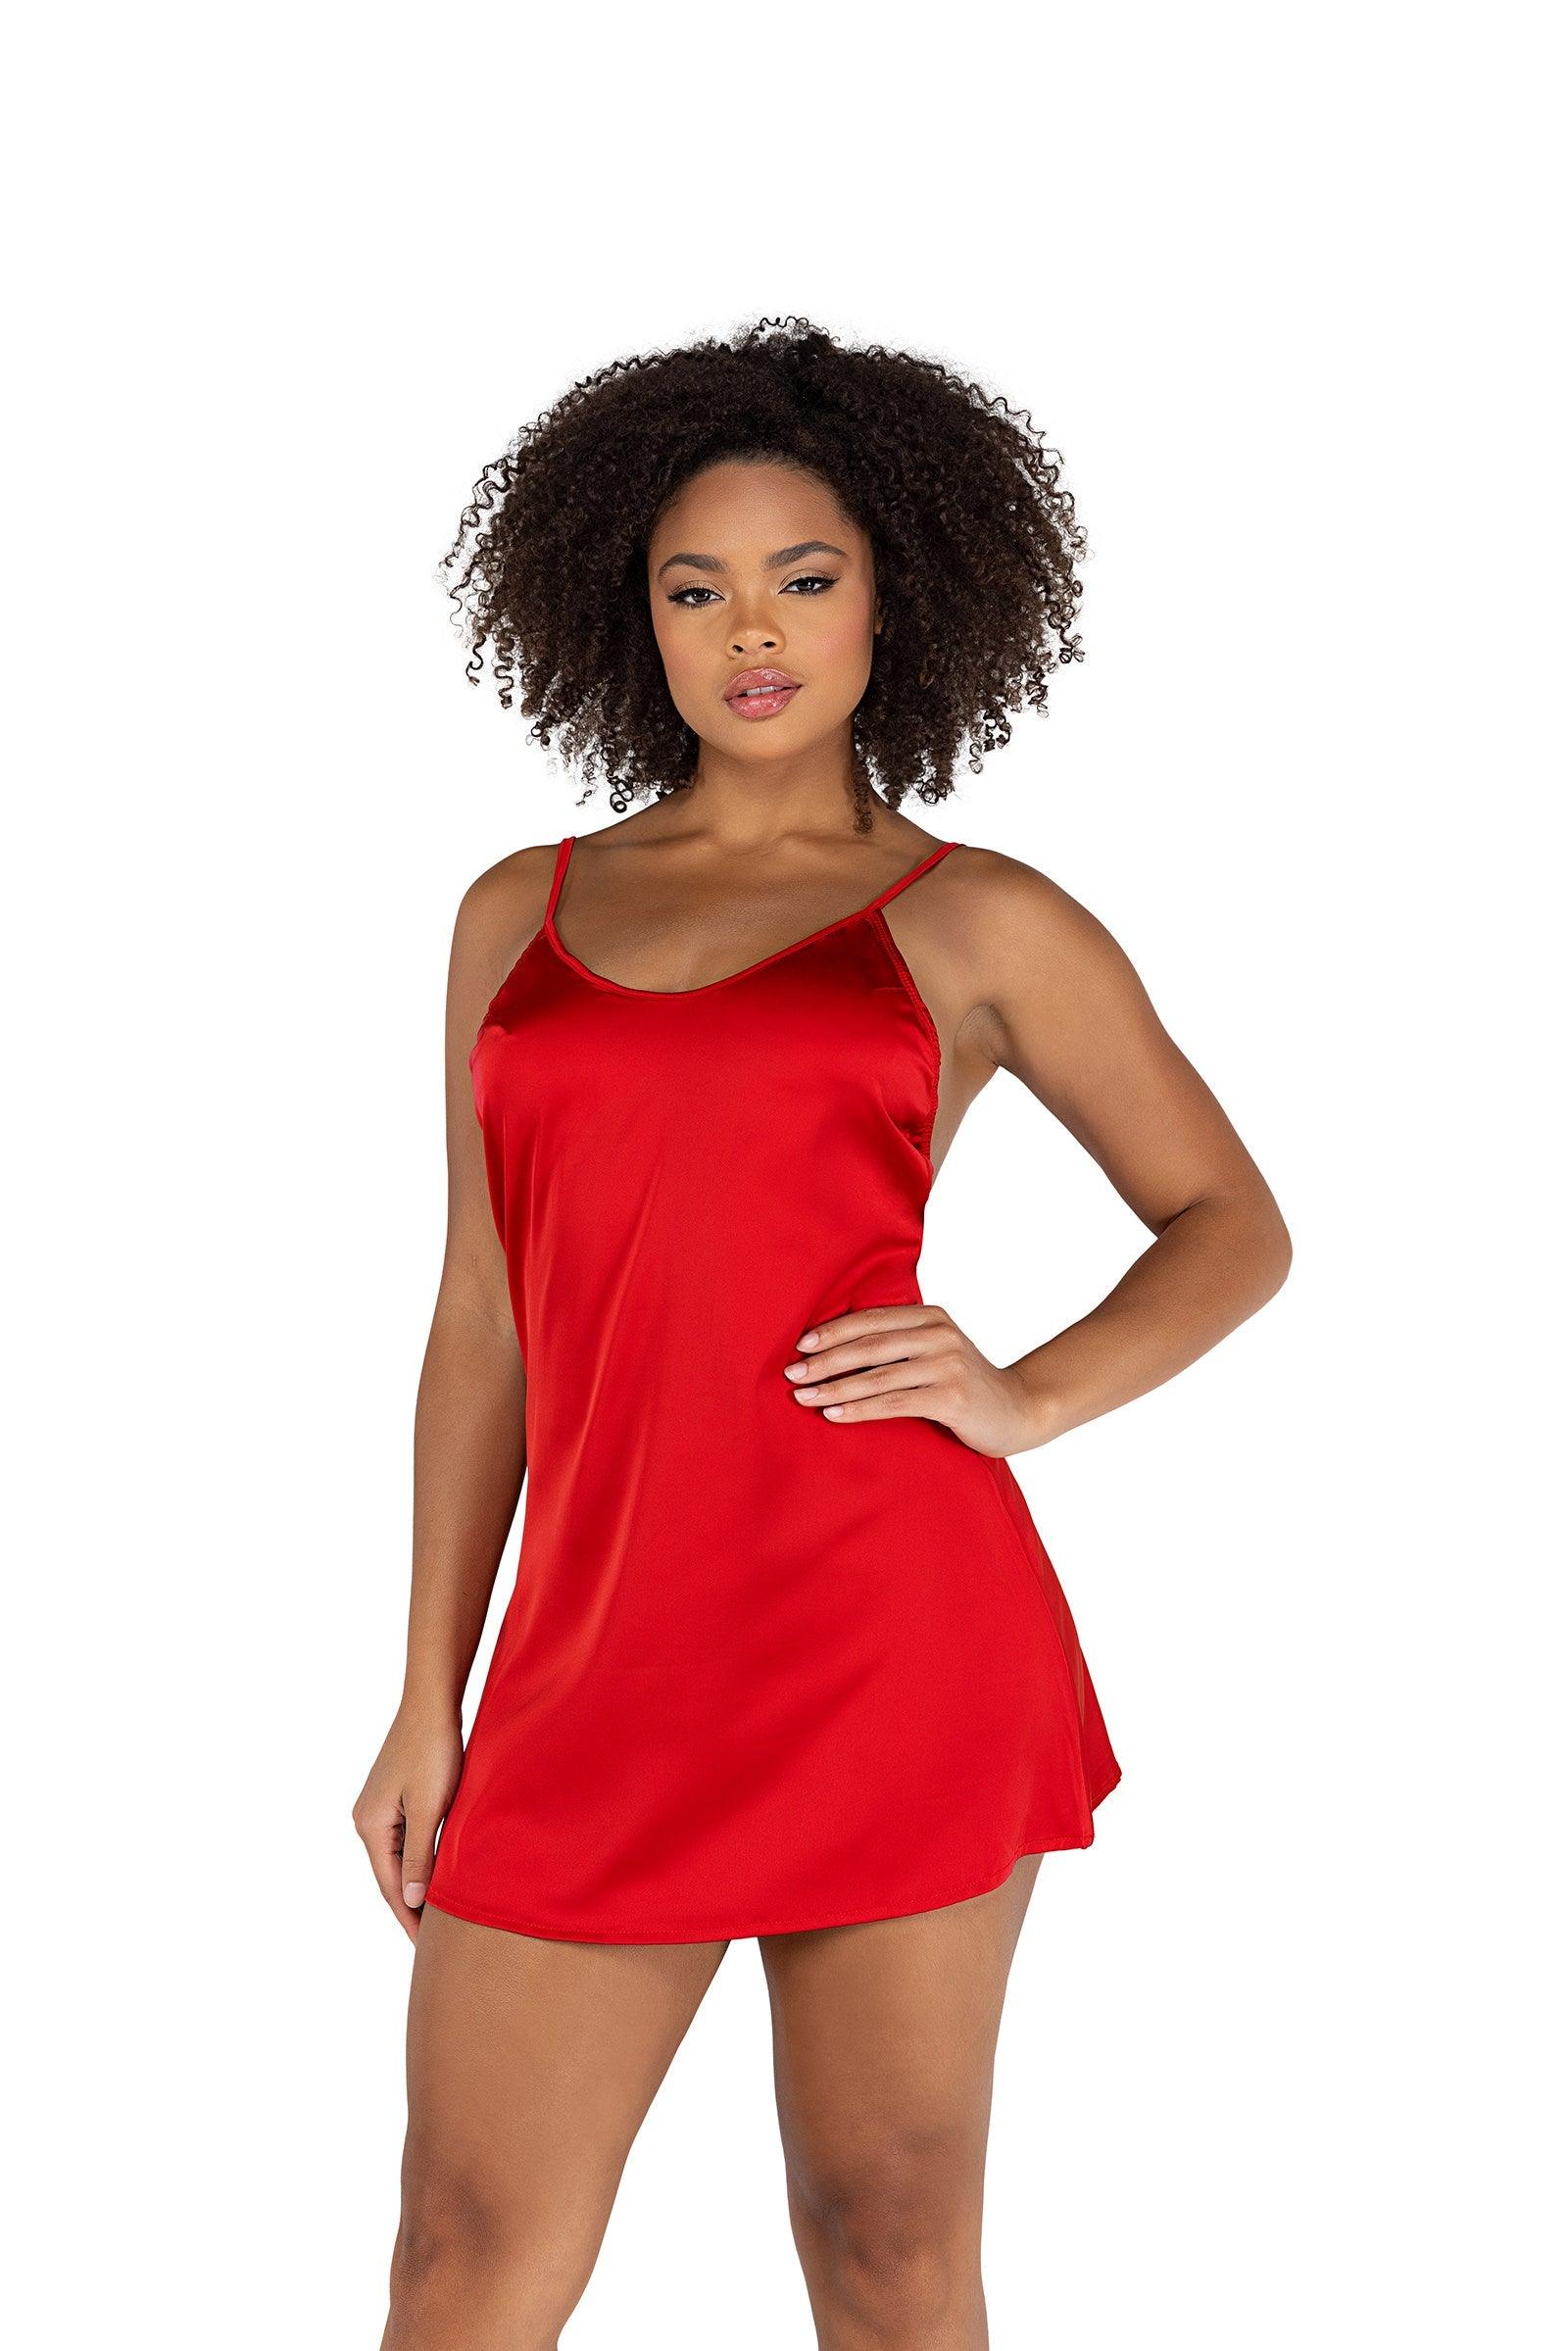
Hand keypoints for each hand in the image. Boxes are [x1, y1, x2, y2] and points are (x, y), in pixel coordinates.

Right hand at [352, 1701, 464, 1942]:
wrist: (432, 1703)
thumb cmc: (433, 1751)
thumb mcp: (429, 1808)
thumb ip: (421, 1855)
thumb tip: (413, 1900)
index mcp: (370, 1826)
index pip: (391, 1886)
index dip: (409, 1917)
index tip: (427, 1947)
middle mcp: (368, 1819)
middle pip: (391, 1875)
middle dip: (411, 1907)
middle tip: (433, 1942)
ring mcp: (380, 1807)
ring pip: (400, 1858)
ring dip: (417, 1884)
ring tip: (438, 1916)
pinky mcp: (395, 1796)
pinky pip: (406, 1839)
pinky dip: (421, 1860)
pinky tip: (436, 1873)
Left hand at [781, 1303, 1044, 1458]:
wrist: (1020, 1410)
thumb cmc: (965, 1385)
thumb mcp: (936, 1353)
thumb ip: (900, 1344)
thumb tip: (836, 1349)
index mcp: (932, 1317)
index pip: (872, 1320)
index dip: (834, 1331)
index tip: (800, 1346)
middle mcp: (940, 1334)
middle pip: (870, 1345)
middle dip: (826, 1360)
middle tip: (792, 1373)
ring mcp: (948, 1364)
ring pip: (878, 1375)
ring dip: (835, 1388)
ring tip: (803, 1397)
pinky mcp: (951, 1396)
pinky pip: (894, 1402)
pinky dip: (860, 1408)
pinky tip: (834, 1414)